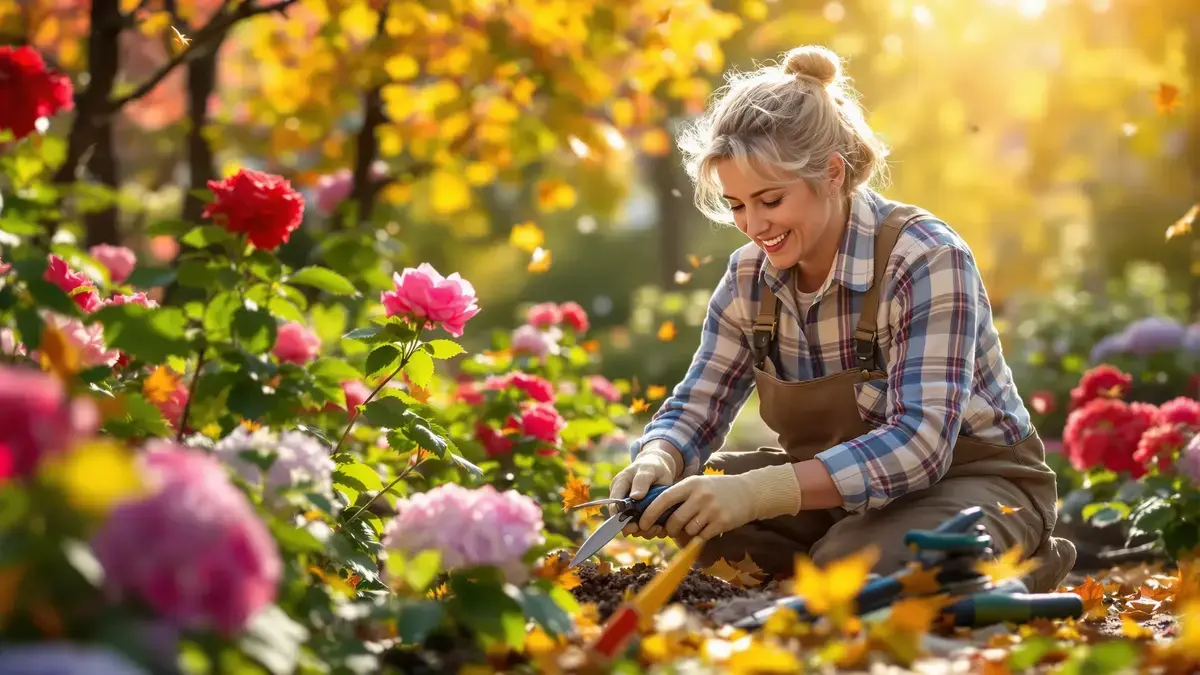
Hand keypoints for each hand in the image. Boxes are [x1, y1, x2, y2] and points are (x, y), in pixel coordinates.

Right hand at [608, 444, 680, 538]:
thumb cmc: (652, 466)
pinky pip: (642, 526)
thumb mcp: (648, 470)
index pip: (614, 505)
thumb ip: (642, 481)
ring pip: (631, 526)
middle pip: (621, 519)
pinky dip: (650, 529)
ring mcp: (629, 508)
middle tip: (648, 529)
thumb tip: (635, 497)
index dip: (620, 517)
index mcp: (619, 485)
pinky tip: (660, 527)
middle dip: (633, 527)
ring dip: (644, 531)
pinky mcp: (639, 514)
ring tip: (658, 528)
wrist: (659, 468)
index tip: (634, 525)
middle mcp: (621, 499)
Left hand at [636, 464, 802, 541]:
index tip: (643, 523)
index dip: (651, 512)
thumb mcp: (698, 484)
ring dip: (687, 533)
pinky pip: (701, 537)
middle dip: (669, 529)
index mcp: (690, 484)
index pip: (664, 498)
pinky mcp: (722, 522)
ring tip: (694, 525)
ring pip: (688, 530)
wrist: (749, 492)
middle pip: (675, 520)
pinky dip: (699, 537)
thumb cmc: (717, 490)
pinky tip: (704, 530)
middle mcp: (700, 495)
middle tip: (670, 530)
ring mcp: (712, 509)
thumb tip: (654, 514)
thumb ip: (679, 495)